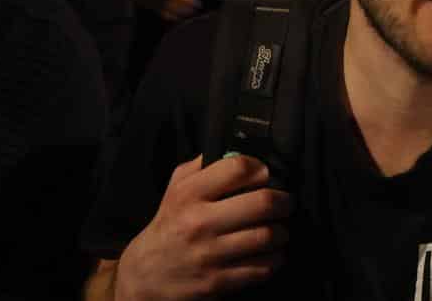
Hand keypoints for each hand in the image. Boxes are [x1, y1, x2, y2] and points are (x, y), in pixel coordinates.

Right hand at [114, 155, 290, 300]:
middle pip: (262, 202)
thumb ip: (204, 165)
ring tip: (279, 229)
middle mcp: (200, 222)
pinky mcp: (217, 282)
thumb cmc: (169, 225)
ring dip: (282, 232)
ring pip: (267, 236)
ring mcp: (210, 254)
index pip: (239, 168)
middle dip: (283, 201)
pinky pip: (262, 267)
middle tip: (285, 203)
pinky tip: (271, 254)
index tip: (265, 176)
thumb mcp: (176, 188)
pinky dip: (275, 259)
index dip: (260, 169)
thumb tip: (238, 150)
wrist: (146, 275)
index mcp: (190, 194)